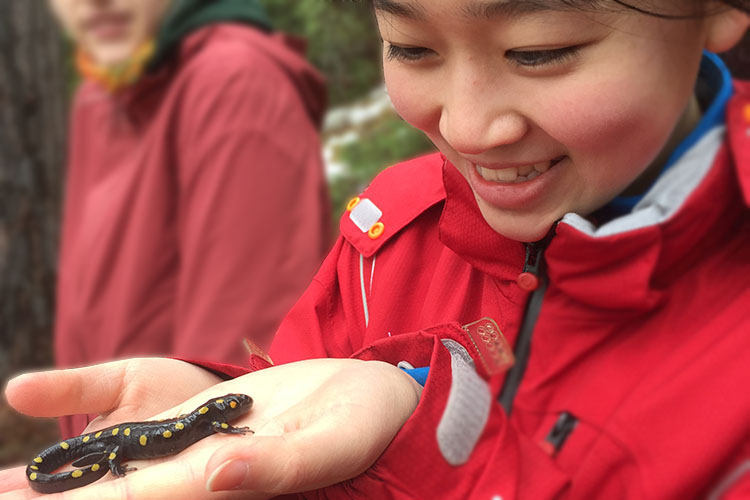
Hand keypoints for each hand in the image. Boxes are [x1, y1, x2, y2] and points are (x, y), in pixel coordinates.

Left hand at [0, 358, 421, 498]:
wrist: (373, 400)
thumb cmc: (366, 427)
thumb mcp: (328, 444)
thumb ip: (275, 464)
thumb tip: (215, 473)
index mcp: (226, 483)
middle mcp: (202, 475)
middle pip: (121, 494)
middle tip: (0, 493)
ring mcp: (197, 450)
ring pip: (118, 470)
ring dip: (62, 484)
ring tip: (4, 486)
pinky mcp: (202, 422)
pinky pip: (139, 436)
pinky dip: (92, 448)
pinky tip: (51, 451)